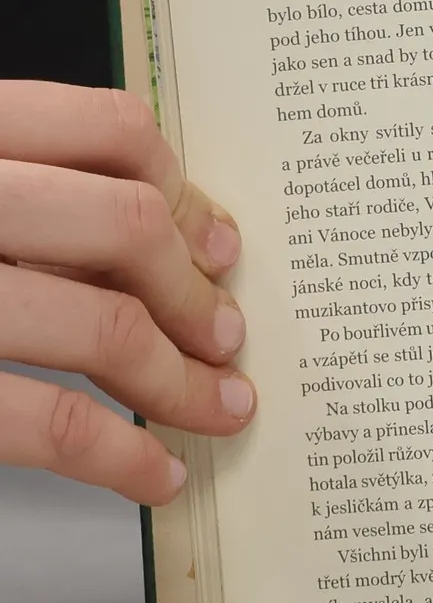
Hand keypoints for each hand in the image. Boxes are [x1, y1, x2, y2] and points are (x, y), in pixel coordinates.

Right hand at [1, 82, 254, 502]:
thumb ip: (32, 191)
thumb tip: (170, 235)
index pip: (110, 128)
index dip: (184, 188)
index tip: (223, 245)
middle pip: (128, 225)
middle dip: (196, 292)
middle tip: (231, 338)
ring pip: (106, 326)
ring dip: (183, 379)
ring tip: (220, 407)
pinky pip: (51, 421)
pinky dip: (120, 457)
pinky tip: (153, 474)